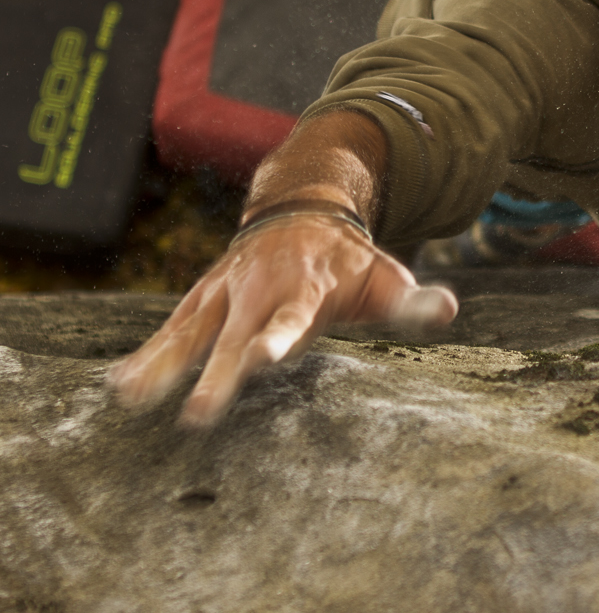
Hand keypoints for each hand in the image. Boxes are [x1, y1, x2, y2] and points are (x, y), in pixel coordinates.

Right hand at [108, 215, 456, 425]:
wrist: (303, 213)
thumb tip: (447, 310)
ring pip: (191, 330)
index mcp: (305, 291)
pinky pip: (172, 328)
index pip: (292, 319)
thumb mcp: (387, 277)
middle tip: (198, 416)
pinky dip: (148, 353)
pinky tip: (120, 384)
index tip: (264, 359)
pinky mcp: (203, 300)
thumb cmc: (350, 263)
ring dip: (163, 363)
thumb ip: (413, 302)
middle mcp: (258, 292)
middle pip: (234, 337)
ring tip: (131, 396)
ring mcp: (225, 295)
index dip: (279, 339)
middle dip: (215, 374)